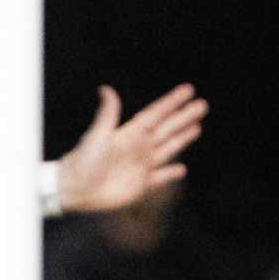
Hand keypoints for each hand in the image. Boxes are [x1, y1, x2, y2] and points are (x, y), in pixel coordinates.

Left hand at [55, 83, 207, 212]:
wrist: (76, 190)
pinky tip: (182, 169)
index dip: (172, 102)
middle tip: (202, 105)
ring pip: (168, 148)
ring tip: (197, 127)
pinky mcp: (141, 185)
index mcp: (130, 133)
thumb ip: (108, 114)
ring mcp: (141, 166)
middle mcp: (139, 147)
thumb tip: (106, 89)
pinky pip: (161, 178)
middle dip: (184, 117)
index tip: (188, 90)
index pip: (157, 114)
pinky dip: (171, 174)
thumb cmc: (83, 161)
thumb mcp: (97, 135)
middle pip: (168, 129)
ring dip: (183, 138)